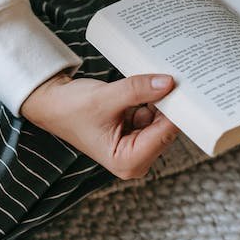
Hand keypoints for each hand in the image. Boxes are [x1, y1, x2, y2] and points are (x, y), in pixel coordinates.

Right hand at [20, 72, 179, 179]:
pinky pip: (154, 115)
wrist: (51, 103)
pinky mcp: (134, 133)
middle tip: (177, 77)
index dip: (178, 110)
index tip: (188, 87)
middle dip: (170, 105)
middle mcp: (134, 159)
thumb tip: (169, 82)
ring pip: (163, 120)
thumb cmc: (70, 108)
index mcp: (127, 161)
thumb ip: (139, 90)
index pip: (165, 134)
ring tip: (157, 79)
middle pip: (167, 130)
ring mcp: (136, 146)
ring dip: (161, 101)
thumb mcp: (106, 97)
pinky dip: (153, 100)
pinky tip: (149, 85)